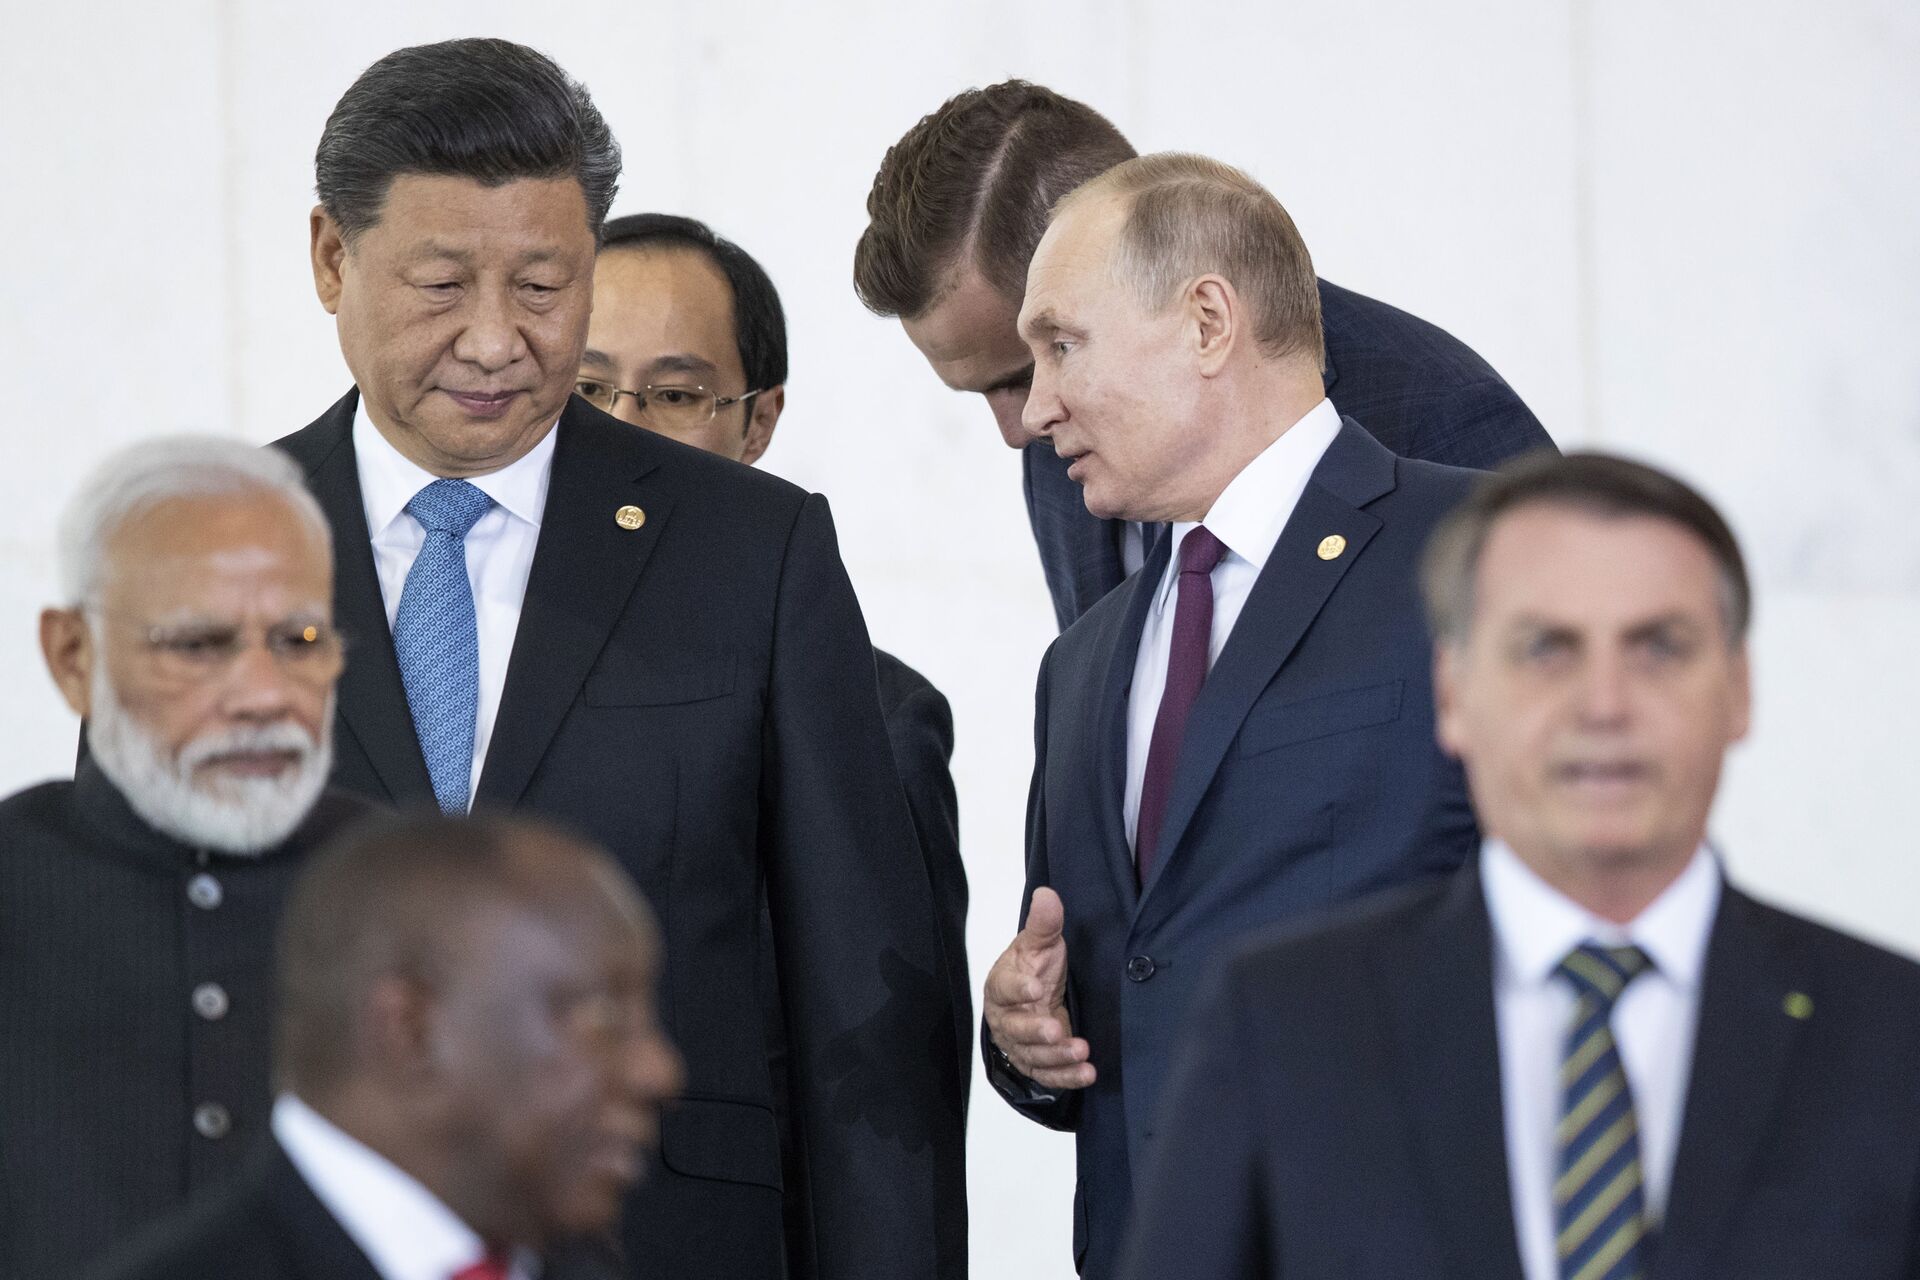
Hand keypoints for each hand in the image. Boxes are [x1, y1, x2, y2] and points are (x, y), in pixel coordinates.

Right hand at [983, 887, 1094, 1089]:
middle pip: (1016, 1028)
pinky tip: (1087, 1073)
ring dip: (1056, 1056)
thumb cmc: (1033, 969)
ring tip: (1081, 1050)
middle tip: (1057, 1029)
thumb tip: (1047, 893)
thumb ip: (1044, 924)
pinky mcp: (1037, 1063)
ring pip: (1032, 1055)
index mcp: (1002, 985)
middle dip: (1036, 1030)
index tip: (1035, 987)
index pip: (1004, 987)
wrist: (1032, 999)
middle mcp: (1007, 1019)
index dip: (1018, 989)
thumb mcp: (1040, 944)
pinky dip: (1066, 1077)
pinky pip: (1047, 1075)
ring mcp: (1020, 1044)